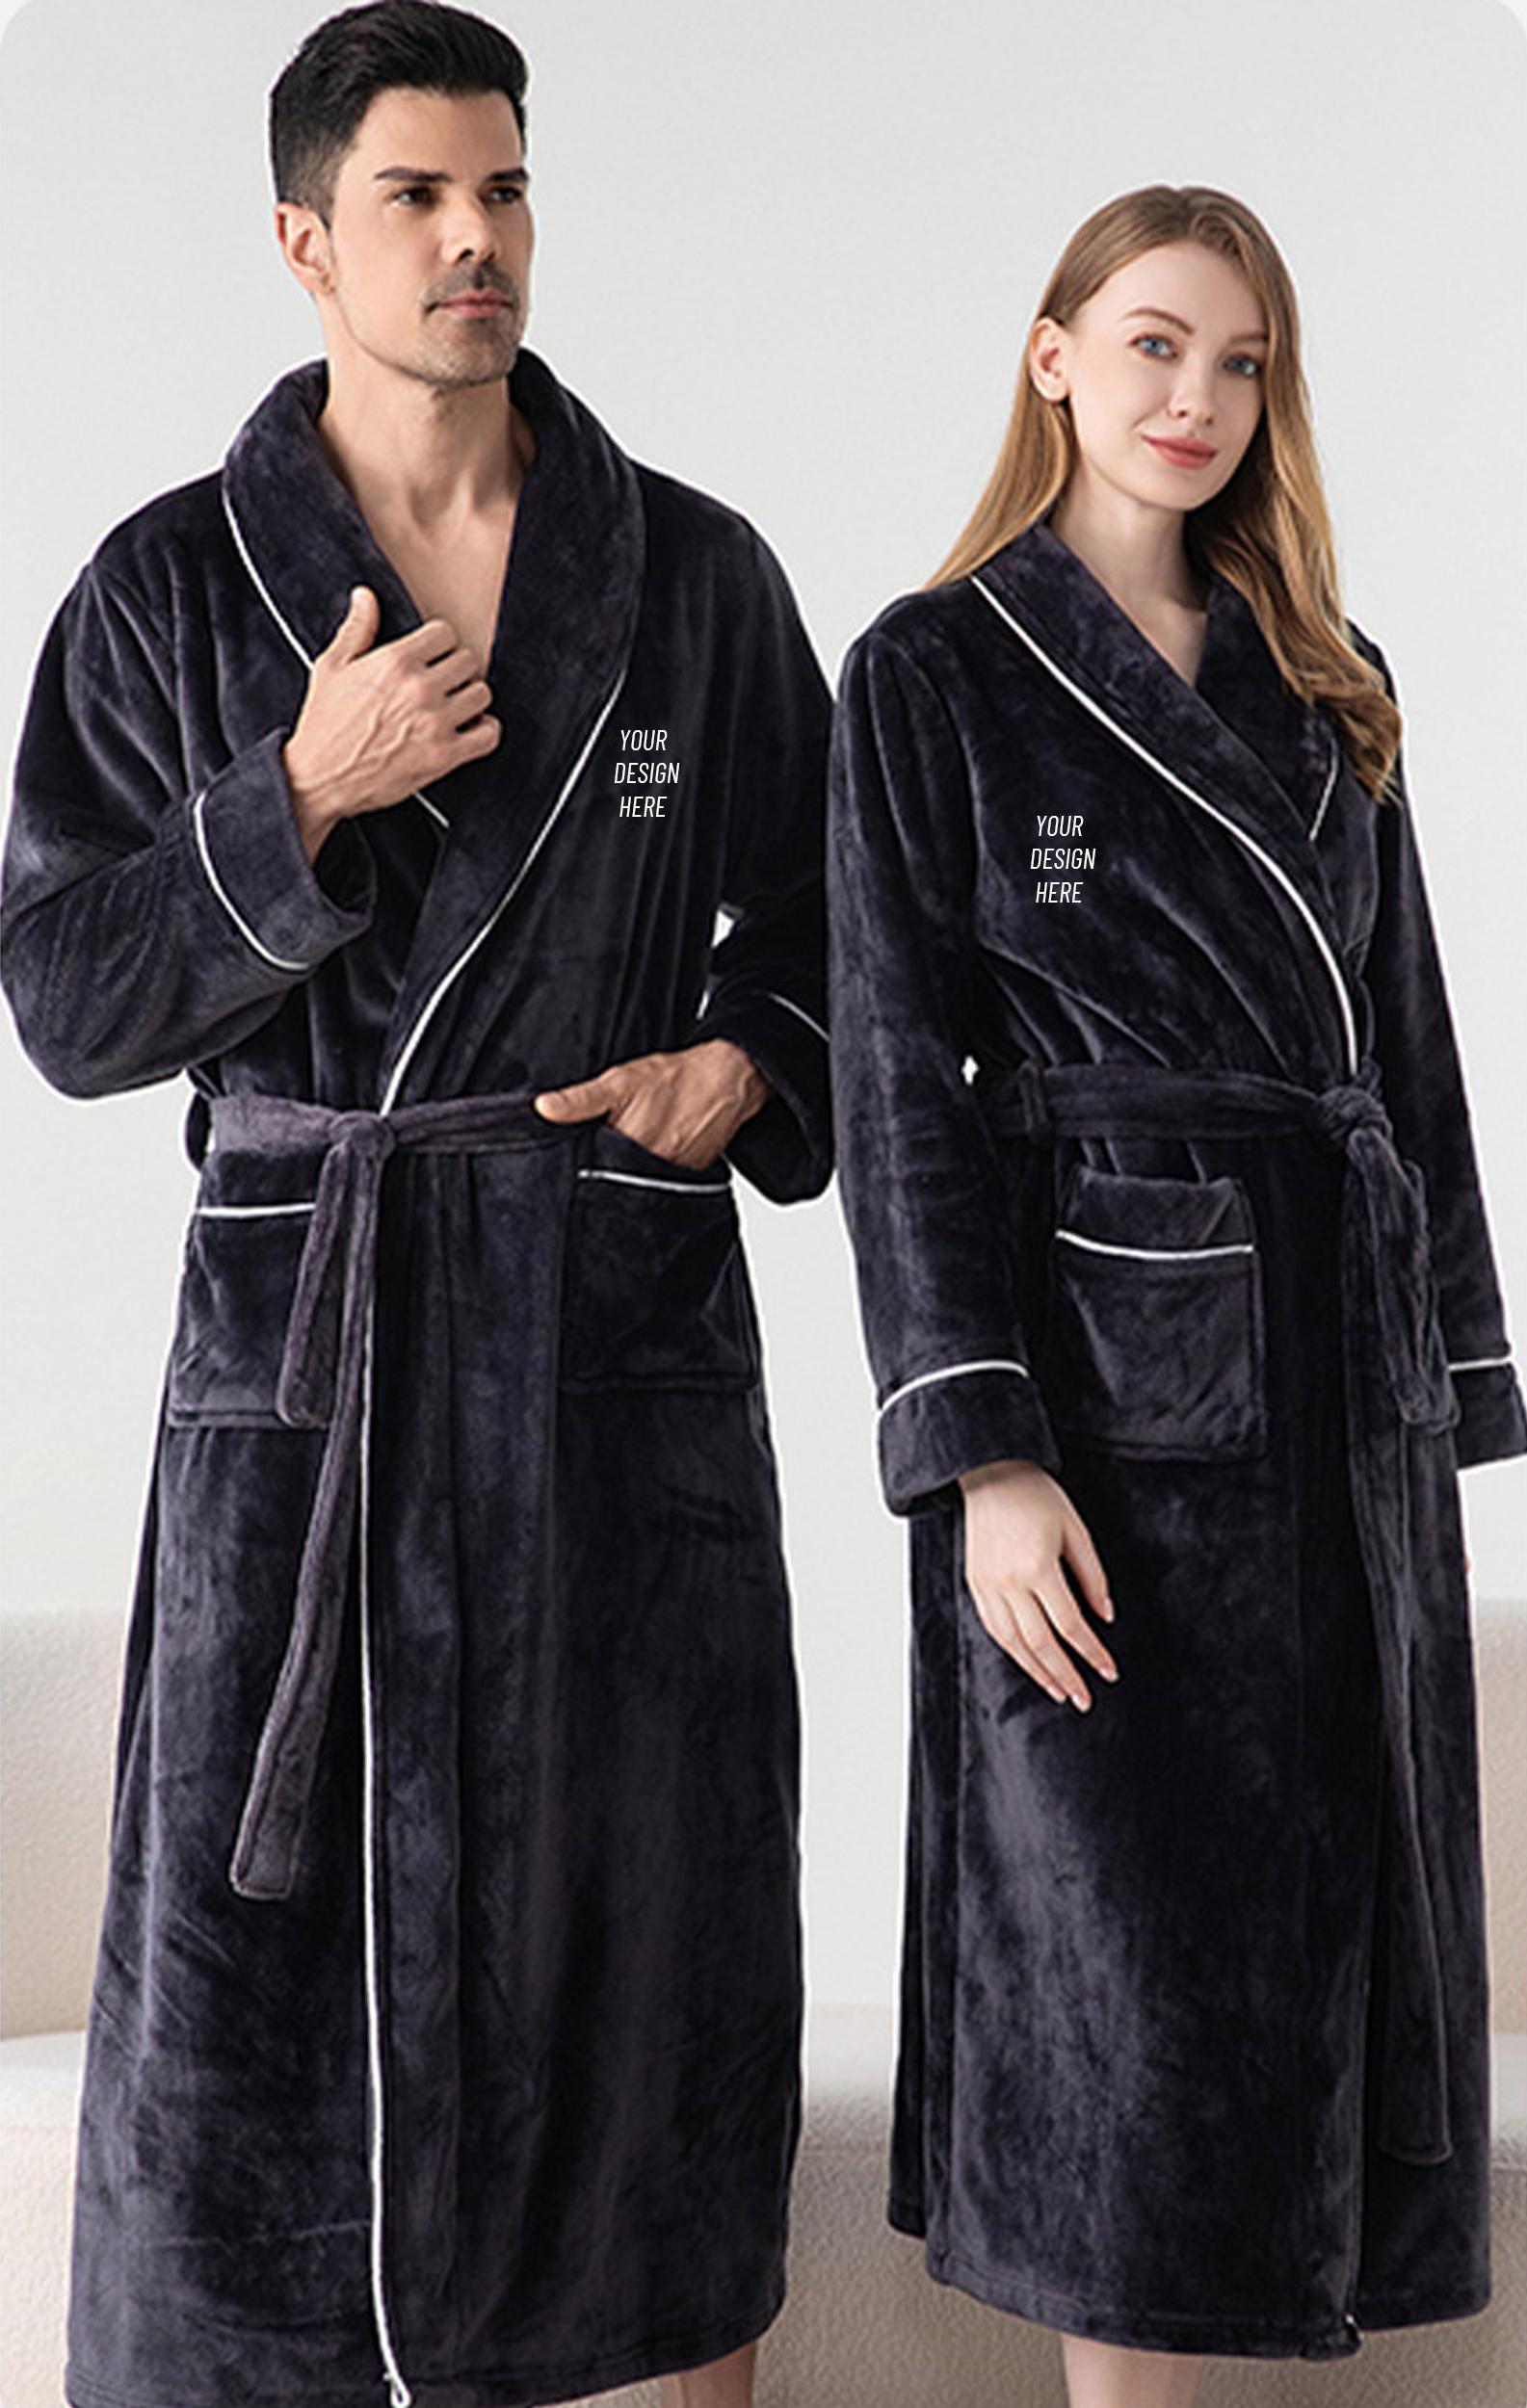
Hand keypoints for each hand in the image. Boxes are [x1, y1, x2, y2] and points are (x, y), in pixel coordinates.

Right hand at [281, 587, 501, 861]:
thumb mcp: (331, 668)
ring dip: (471, 699)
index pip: (445, 633)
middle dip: (455, 670)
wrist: (320, 779)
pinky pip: (489, 734)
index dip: (438, 644)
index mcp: (394, 661)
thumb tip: (366, 595)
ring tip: (453, 706)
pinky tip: (468, 729)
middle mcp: (419, 688)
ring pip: (482, 694)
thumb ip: (356, 630)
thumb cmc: (324, 724)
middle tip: (441, 684)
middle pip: (468, 661)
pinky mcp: (444, 756)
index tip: (430, 658)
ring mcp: (435, 723)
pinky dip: (485, 730)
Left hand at [532, 1039, 771, 1166]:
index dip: (581, 1166)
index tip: (578, 1157)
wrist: (726, 1081)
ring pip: (638, 1182)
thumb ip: (579, 1100)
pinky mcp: (687, 1177)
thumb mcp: (618, 1082)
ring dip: (630, 1171)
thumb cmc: (674, 1080)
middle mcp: (649, 1168)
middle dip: (605, 1169)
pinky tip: (654, 1150)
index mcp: (626, 1147)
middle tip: (609, 1145)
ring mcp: (670, 1176)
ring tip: (632, 1147)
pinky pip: (662, 1181)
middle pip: (614, 1180)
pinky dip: (654, 1170)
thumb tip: (543, 1108)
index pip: (591, 1171)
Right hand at [958, 1458, 1117, 1710]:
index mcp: (1038, 1566)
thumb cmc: (1037, 1495)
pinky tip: (1028, 1663)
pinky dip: (1012, 1651)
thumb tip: (1106, 1615)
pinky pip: (993, 1628)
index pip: (1070, 1624)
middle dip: (1065, 1675)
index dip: (1091, 1652)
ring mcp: (987, 1585)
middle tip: (1084, 1699)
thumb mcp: (1076, 1529)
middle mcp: (1009, 1582)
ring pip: (1013, 1643)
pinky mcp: (974, 1583)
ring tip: (1058, 1691)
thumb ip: (1092, 1575)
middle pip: (1041, 1643)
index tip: (1108, 1671)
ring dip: (1037, 1672)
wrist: (989, 1472)